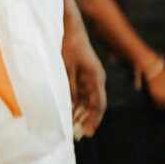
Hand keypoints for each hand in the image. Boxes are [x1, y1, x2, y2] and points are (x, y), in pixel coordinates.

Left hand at [62, 13, 106, 137]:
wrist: (70, 27)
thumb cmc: (68, 46)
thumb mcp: (66, 68)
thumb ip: (70, 88)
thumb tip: (70, 108)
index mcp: (96, 78)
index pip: (98, 104)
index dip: (94, 119)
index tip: (88, 132)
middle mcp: (96, 80)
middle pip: (95, 105)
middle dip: (86, 121)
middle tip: (78, 136)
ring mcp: (91, 77)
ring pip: (88, 101)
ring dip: (81, 114)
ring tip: (73, 128)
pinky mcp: (84, 75)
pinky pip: (83, 94)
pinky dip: (77, 105)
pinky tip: (70, 114)